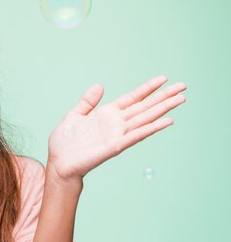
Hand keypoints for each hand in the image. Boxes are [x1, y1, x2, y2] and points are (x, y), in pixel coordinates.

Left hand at [47, 75, 186, 181]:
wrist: (58, 163)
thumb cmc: (64, 143)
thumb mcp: (74, 115)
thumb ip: (87, 102)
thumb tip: (99, 85)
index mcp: (106, 114)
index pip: (132, 98)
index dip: (147, 88)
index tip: (163, 79)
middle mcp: (116, 124)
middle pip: (144, 107)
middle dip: (163, 97)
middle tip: (183, 86)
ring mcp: (117, 135)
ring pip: (145, 119)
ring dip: (163, 109)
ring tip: (180, 99)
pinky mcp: (115, 147)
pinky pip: (136, 136)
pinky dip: (151, 129)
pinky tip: (166, 121)